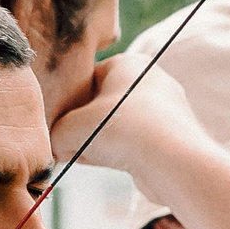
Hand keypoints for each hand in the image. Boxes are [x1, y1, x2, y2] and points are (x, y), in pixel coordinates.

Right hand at [49, 53, 211, 175]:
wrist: (172, 161)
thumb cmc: (122, 130)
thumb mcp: (71, 127)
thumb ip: (57, 132)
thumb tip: (56, 145)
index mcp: (129, 64)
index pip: (89, 78)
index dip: (70, 102)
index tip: (60, 122)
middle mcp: (151, 81)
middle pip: (105, 104)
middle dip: (85, 125)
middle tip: (68, 142)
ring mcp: (165, 110)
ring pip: (121, 126)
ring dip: (101, 142)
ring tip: (84, 156)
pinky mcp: (172, 138)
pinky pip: (137, 143)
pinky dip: (121, 153)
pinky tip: (106, 164)